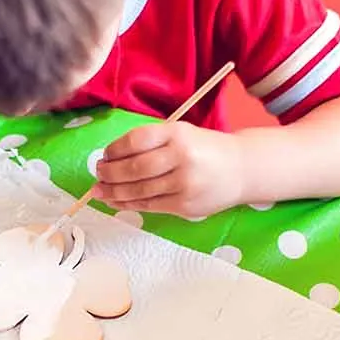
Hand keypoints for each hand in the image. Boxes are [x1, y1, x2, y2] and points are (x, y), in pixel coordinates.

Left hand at [93, 122, 245, 217]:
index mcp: (177, 134)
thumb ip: (150, 143)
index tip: (105, 155)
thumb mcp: (181, 134)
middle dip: (109, 173)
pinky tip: (115, 201)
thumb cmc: (204, 150)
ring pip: (138, 190)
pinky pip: (149, 205)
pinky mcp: (185, 205)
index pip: (136, 141)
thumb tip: (110, 159)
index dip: (114, 150)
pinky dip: (127, 204)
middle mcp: (181, 157)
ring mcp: (184, 183)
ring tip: (100, 190)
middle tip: (98, 174)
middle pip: (134, 168)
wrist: (241, 170)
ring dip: (113, 191)